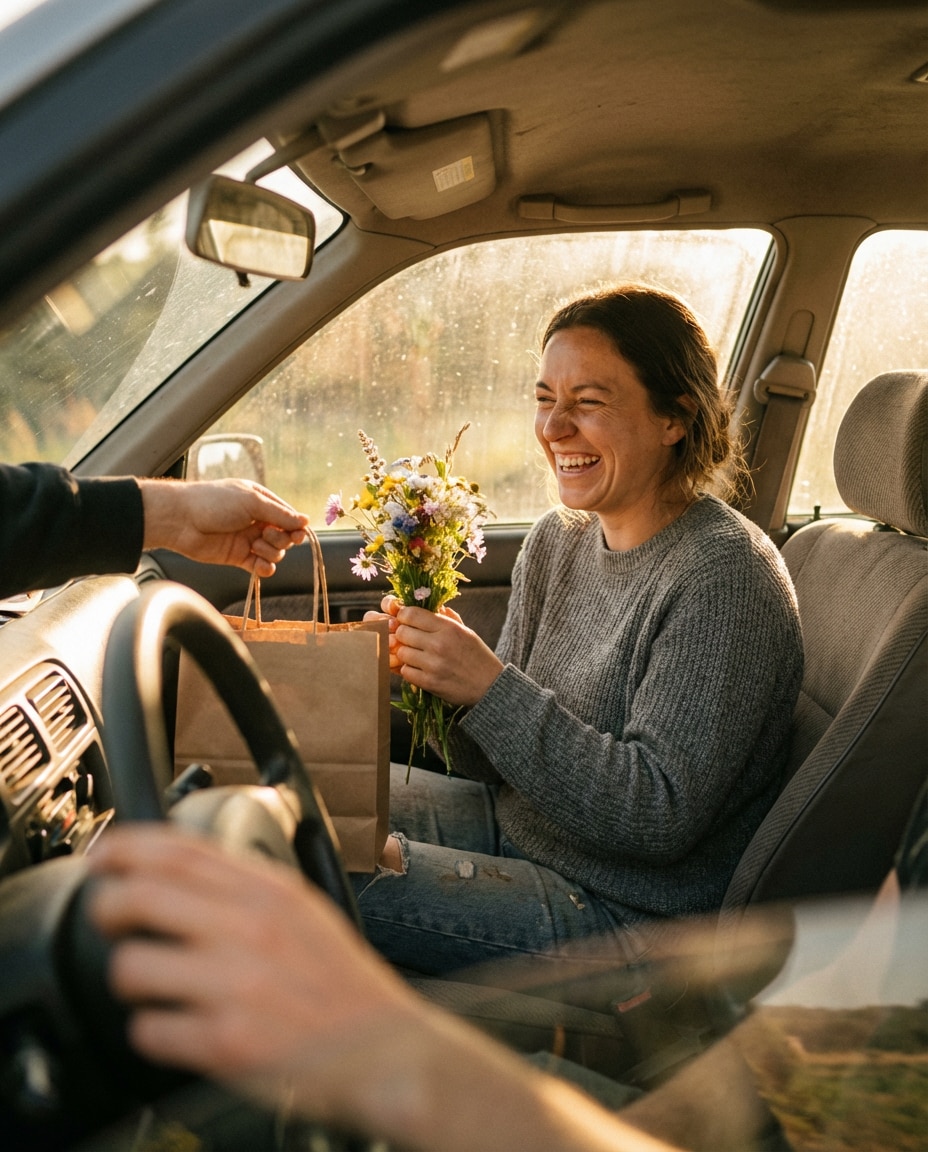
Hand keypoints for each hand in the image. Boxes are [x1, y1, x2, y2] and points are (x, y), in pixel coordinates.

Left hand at [87, 826, 417, 1126]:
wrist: (383, 1047)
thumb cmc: (340, 982)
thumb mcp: (302, 909)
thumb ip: (246, 885)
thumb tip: (180, 869)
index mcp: (268, 892)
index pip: (179, 851)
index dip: (125, 847)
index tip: (102, 854)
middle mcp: (250, 930)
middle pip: (140, 897)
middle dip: (106, 906)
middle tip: (107, 917)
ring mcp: (236, 986)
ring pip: (132, 966)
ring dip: (128, 976)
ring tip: (147, 983)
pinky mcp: (227, 1042)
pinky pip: (149, 1031)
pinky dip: (150, 1031)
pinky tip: (172, 1027)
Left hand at [140, 478, 307, 576]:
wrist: (181, 520)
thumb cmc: (214, 502)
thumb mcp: (252, 502)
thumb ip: (280, 515)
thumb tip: (306, 521)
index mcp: (261, 501)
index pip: (288, 516)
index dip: (295, 527)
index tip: (297, 534)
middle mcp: (256, 520)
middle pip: (284, 536)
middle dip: (281, 539)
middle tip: (266, 536)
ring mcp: (247, 539)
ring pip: (275, 552)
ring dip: (271, 552)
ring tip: (255, 547)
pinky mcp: (238, 557)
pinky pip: (260, 566)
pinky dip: (264, 568)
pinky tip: (260, 566)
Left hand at [365, 595, 502, 706]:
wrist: (490, 686)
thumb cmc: (477, 656)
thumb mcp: (465, 631)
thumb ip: (444, 618)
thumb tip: (424, 605)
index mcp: (449, 628)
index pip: (411, 614)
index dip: (404, 616)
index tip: (406, 620)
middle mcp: (439, 644)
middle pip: (402, 632)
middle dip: (403, 635)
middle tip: (412, 639)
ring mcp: (433, 665)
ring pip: (401, 652)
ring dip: (406, 654)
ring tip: (418, 656)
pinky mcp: (429, 682)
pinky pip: (405, 671)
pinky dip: (410, 670)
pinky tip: (421, 669)